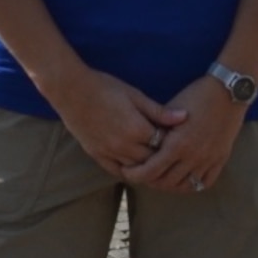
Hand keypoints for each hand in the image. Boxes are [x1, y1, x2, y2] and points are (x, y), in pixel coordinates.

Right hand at [51, 69, 186, 179]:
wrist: (72, 90)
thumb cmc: (104, 87)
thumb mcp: (134, 95)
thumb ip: (159, 111)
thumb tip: (185, 117)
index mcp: (136, 129)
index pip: (163, 144)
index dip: (172, 141)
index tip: (178, 137)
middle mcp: (124, 146)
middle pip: (151, 160)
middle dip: (162, 156)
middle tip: (171, 152)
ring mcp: (110, 153)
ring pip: (136, 169)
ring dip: (147, 166)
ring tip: (157, 160)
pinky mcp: (97, 156)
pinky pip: (117, 171)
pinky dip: (129, 171)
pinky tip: (136, 167)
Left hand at [121, 75, 245, 194]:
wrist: (228, 91)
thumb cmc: (197, 95)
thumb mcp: (172, 109)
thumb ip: (159, 128)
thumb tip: (144, 140)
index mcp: (177, 144)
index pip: (150, 171)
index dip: (136, 175)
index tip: (128, 173)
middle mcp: (192, 157)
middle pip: (166, 182)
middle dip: (151, 181)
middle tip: (143, 176)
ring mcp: (208, 161)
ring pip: (185, 186)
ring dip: (171, 185)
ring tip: (162, 179)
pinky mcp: (220, 160)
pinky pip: (204, 183)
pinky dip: (193, 184)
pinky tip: (185, 179)